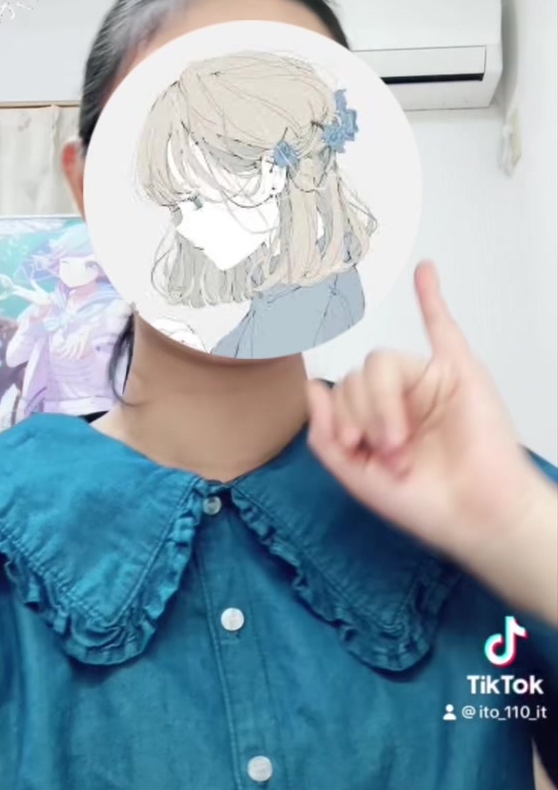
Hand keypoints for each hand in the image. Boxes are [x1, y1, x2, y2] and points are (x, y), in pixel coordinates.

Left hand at [307, 261, 538, 567]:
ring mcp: (428, 381)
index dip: (340, 420)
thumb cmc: (425, 503)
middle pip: (356, 377)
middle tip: (389, 454)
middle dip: (364, 417)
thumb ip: (325, 435)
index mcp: (375, 419)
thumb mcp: (357, 477)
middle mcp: (400, 397)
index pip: (339, 393)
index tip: (355, 450)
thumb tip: (311, 386)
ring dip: (383, 404)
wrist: (478, 517)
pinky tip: (424, 272)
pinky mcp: (459, 371)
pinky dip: (431, 298)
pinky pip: (441, 326)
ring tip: (401, 442)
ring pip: (380, 362)